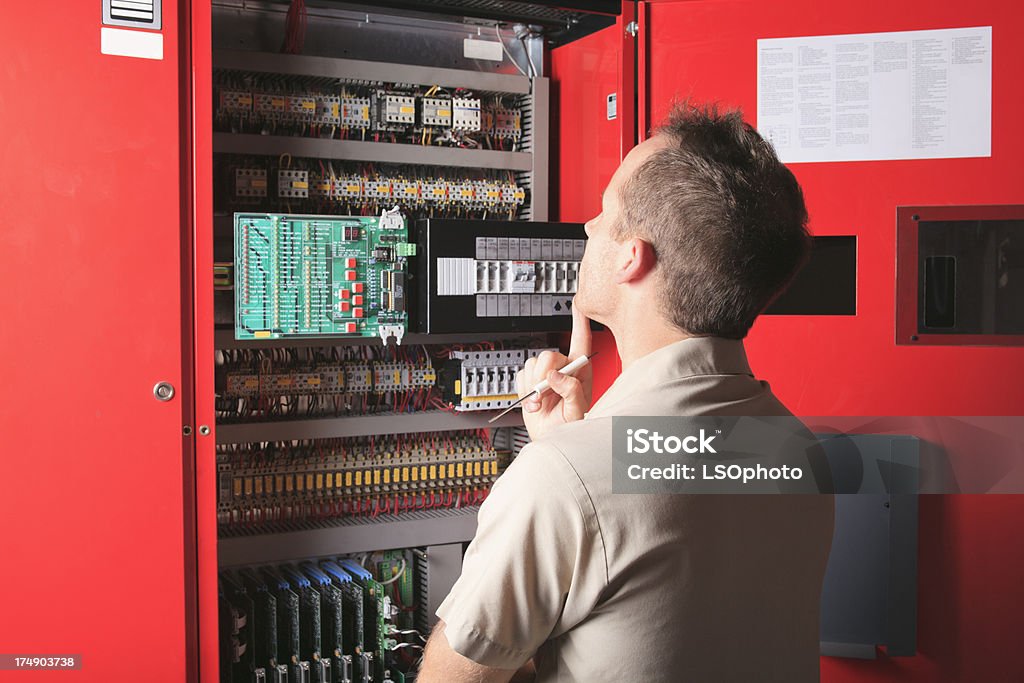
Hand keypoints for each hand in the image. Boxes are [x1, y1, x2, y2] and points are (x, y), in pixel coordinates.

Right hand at [515, 300, 592, 440]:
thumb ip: (571, 391)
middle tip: (544, 395)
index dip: (579, 322)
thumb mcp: (577, 411)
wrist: (551, 438)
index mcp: (581, 373)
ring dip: (533, 388)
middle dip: (543, 376)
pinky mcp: (531, 381)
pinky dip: (524, 391)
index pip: (581, 342)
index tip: (577, 305)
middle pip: (549, 355)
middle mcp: (564, 370)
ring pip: (533, 364)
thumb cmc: (570, 427)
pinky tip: (534, 402)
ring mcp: (546, 375)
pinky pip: (521, 375)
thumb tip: (556, 376)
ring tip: (541, 403)